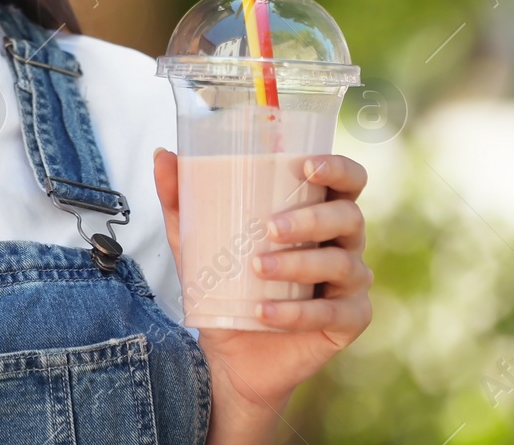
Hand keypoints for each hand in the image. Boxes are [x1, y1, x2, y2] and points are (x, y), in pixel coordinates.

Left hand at [152, 148, 372, 443]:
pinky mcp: (350, 320)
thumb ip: (182, 200)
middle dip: (311, 219)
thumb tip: (162, 155)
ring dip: (299, 263)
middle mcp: (344, 242)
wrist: (233, 357)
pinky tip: (265, 313)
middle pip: (349, 216)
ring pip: (340, 263)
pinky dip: (296, 312)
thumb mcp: (197, 244)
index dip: (337, 167)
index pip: (348, 179)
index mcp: (320, 211)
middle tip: (269, 227)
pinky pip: (332, 312)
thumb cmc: (227, 288)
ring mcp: (351, 282)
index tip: (306, 166)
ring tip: (258, 268)